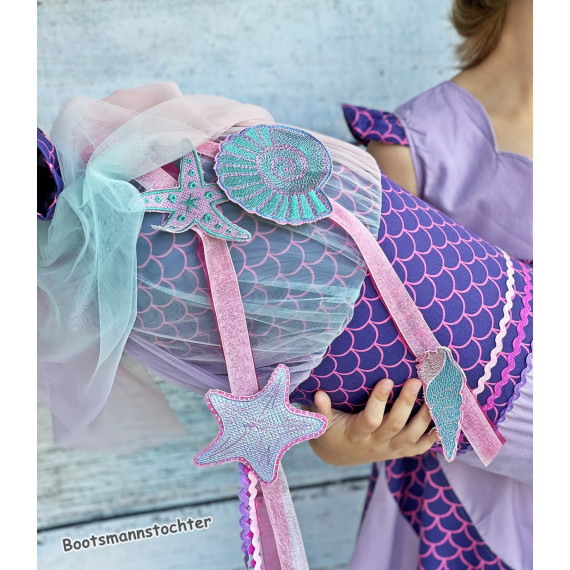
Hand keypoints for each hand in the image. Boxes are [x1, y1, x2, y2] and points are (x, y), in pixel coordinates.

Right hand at [308, 378, 438, 465]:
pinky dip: (435, 436)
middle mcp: (376, 443)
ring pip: (413, 436)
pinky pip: (421, 447)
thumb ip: (320, 410)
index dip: (379, 401)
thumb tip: (318, 394)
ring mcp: (391, 449)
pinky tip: (447, 420)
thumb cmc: (330, 432)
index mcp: (356, 434)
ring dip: (426, 417)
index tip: (387, 379)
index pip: (371, 419)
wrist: (340, 454)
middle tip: (416, 380)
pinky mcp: (401, 451)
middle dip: (407, 402)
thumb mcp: (321, 422)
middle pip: (396, 425)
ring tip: (436, 397)